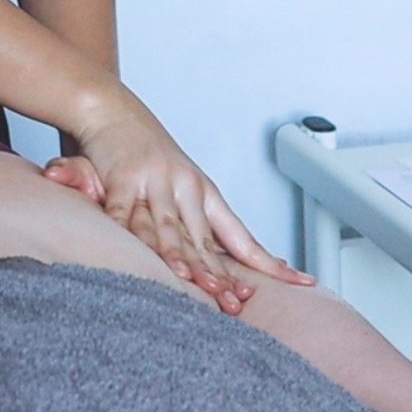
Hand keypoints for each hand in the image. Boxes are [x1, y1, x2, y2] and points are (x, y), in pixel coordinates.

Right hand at [69, 92, 312, 314]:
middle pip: (203, 239)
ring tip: (190, 282)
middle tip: (231, 302)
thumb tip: (227, 262)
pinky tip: (135, 255)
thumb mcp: (180, 186)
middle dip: (217, 274)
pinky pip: (124, 213)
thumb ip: (197, 225)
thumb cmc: (147, 154)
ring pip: (166, 227)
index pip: (240, 235)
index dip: (267, 262)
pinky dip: (129, 236)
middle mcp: (184, 185)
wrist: (112, 109)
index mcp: (204, 192)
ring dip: (178, 256)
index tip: (298, 282)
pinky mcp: (122, 178)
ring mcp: (154, 180)